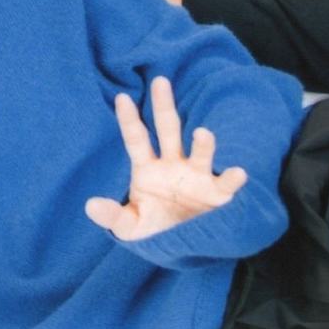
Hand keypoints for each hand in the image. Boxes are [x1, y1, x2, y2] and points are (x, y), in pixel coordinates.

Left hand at [85, 76, 246, 239]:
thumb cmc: (154, 228)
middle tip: (160, 81)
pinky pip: (226, 184)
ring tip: (202, 133)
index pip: (136, 139)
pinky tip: (237, 172)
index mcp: (147, 167)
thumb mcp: (130, 225)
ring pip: (199, 153)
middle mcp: (173, 164)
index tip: (122, 97)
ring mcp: (197, 176)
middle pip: (168, 130)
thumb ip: (112, 215)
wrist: (184, 247)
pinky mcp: (218, 194)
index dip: (129, 120)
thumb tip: (90, 205)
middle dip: (164, 106)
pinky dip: (232, 178)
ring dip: (202, 144)